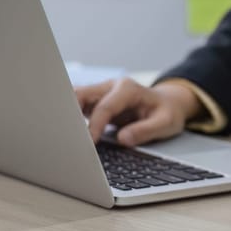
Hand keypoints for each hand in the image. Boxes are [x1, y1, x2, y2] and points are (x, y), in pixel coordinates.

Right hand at [74, 78, 203, 146]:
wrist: (168, 104)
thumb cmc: (167, 112)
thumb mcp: (166, 123)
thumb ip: (145, 130)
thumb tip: (123, 139)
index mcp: (128, 88)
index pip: (104, 106)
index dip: (94, 125)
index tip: (89, 143)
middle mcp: (111, 87)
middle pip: (81, 95)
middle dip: (70, 114)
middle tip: (66, 137)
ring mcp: (102, 93)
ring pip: (74, 98)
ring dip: (67, 115)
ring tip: (62, 135)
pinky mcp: (96, 102)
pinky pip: (77, 106)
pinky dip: (70, 118)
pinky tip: (67, 133)